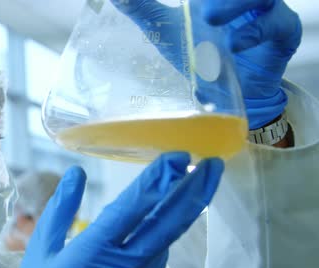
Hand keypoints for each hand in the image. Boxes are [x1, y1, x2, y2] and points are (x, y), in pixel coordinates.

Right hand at [13, 153, 223, 267]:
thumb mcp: (41, 250)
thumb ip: (59, 210)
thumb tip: (76, 173)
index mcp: (95, 252)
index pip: (134, 208)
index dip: (158, 180)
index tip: (177, 157)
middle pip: (168, 225)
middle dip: (193, 191)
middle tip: (212, 164)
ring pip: (166, 240)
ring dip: (183, 210)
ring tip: (194, 181)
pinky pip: (157, 257)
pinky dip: (163, 234)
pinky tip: (164, 217)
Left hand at [111, 0, 301, 128]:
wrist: (230, 97)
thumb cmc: (202, 58)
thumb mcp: (168, 33)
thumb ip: (145, 11)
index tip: (188, 2)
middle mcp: (243, 0)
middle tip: (198, 6)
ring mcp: (265, 14)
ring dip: (235, 4)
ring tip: (211, 18)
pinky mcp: (282, 35)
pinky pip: (278, 25)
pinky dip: (257, 31)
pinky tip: (235, 44)